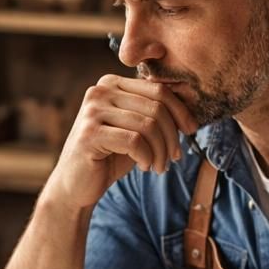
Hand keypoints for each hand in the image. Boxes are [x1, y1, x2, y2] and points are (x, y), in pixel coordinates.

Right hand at [42, 75, 198, 211]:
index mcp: (111, 83)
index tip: (191, 131)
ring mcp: (92, 111)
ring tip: (160, 166)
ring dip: (161, 151)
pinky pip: (134, 141)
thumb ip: (153, 111)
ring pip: (147, 125)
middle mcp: (100, 91)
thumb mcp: (136, 129)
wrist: (77, 185)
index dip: (180, 111)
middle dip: (172, 135)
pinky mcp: (90, 134)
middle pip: (156, 107)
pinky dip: (147, 157)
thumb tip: (190, 100)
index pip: (158, 89)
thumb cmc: (110, 156)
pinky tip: (145, 167)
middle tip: (175, 157)